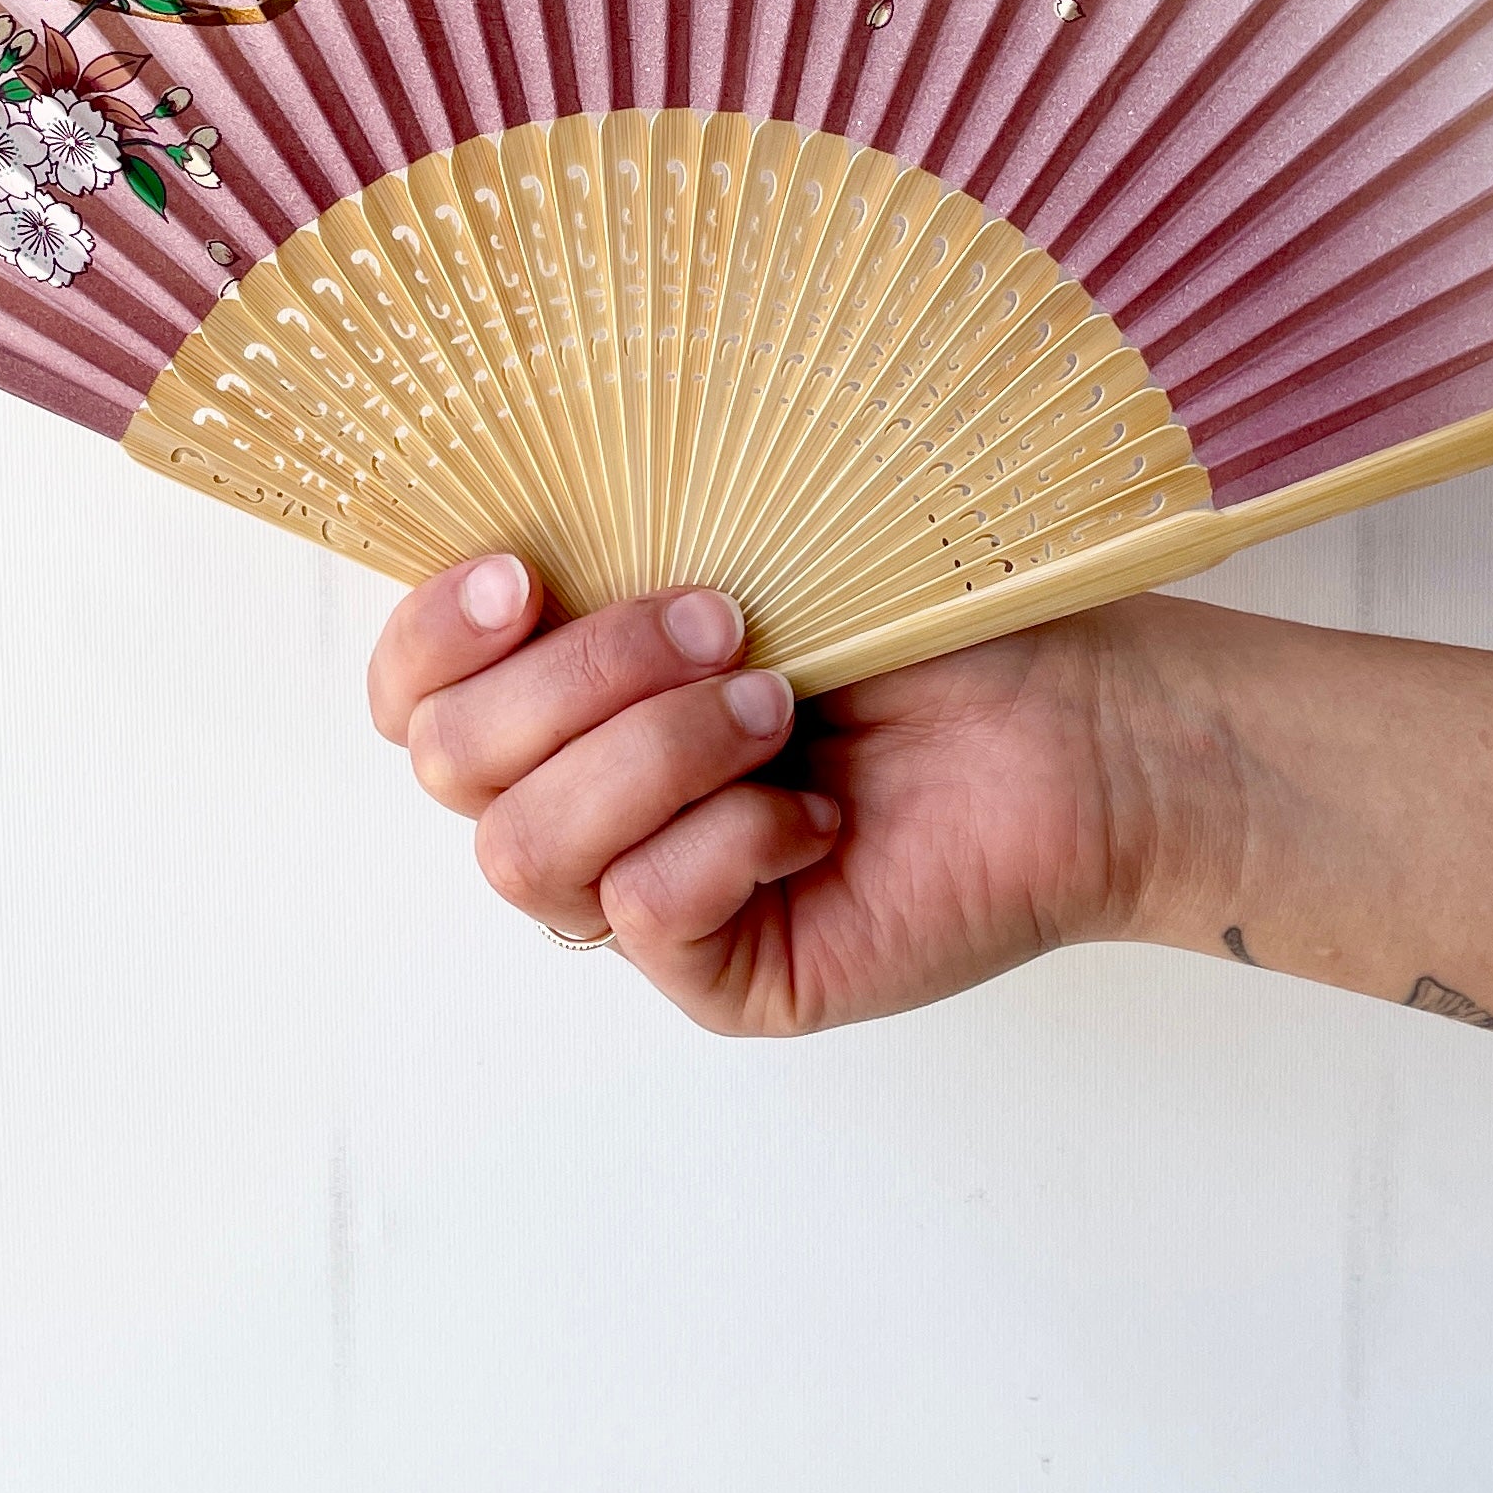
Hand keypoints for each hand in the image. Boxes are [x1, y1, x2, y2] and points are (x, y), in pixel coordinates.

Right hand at [366, 552, 1191, 1035]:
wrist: (1083, 724)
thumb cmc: (932, 617)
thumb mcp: (761, 538)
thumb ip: (626, 534)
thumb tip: (513, 517)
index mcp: (569, 686)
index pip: (409, 696)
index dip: (429, 638)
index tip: (526, 573)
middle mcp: (584, 796)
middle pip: (449, 767)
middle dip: (579, 675)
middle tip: (729, 622)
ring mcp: (643, 895)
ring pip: (527, 850)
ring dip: (655, 753)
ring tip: (779, 708)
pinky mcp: (720, 974)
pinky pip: (642, 914)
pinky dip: (728, 840)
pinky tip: (823, 811)